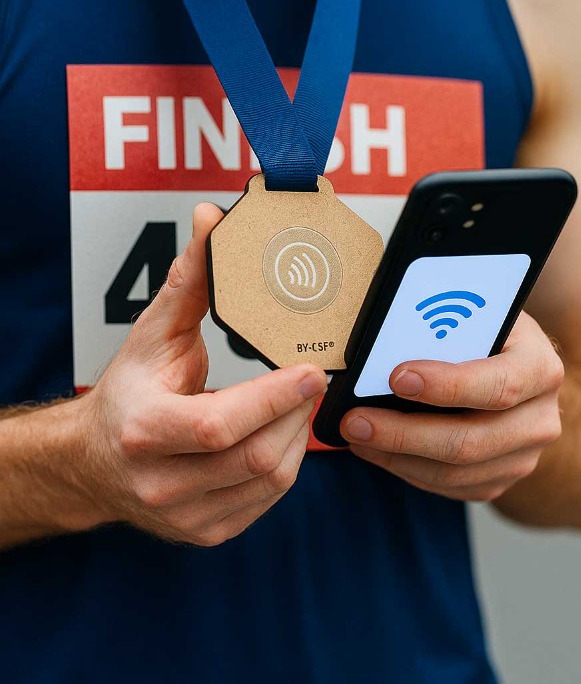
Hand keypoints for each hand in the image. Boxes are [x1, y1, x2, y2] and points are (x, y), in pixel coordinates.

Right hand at [76, 204, 326, 545]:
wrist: (94, 461)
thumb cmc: (127, 391)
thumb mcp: (153, 331)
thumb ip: (190, 278)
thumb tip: (212, 220)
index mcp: (144, 430)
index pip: (219, 426)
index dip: (273, 399)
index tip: (312, 369)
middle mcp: (161, 482)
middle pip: (255, 458)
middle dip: (298, 413)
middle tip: (314, 377)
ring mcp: (185, 515)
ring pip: (270, 482)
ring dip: (298, 436)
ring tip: (300, 400)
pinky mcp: (206, 531)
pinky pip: (266, 501)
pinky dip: (286, 462)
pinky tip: (282, 431)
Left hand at [340, 313, 563, 502]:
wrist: (515, 361)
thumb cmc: (486, 331)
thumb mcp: (477, 313)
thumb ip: (443, 324)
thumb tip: (384, 341)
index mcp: (540, 366)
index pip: (497, 385)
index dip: (447, 386)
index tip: (396, 377)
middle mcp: (541, 418)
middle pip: (471, 441)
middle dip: (404, 433)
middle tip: (355, 420)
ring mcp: (525, 455)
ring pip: (456, 472)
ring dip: (397, 456)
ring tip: (357, 436)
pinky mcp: (502, 477)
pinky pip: (452, 487)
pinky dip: (408, 470)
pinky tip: (379, 450)